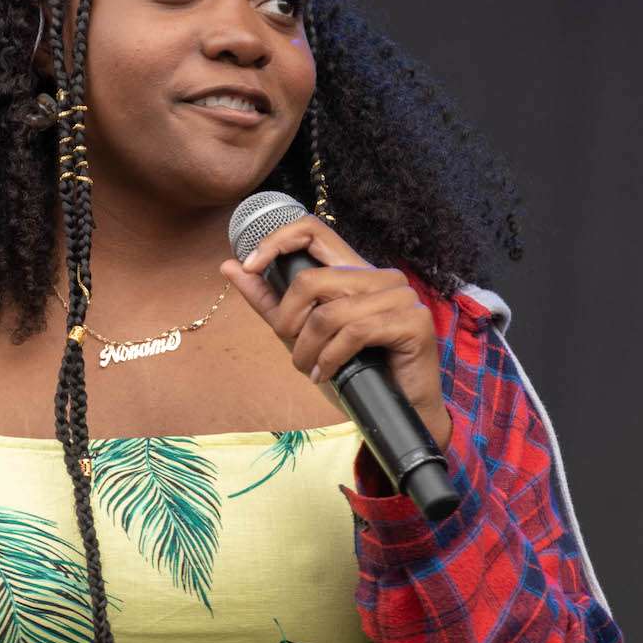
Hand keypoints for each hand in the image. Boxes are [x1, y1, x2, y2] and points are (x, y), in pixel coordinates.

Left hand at [219, 215, 450, 451]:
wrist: (397, 412)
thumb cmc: (353, 372)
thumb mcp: (302, 334)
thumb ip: (270, 301)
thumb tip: (230, 266)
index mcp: (355, 271)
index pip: (312, 229)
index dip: (275, 241)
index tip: (249, 266)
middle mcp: (380, 276)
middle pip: (312, 280)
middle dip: (289, 321)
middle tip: (293, 351)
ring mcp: (400, 296)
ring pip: (330, 312)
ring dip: (309, 349)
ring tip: (310, 370)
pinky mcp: (412, 320)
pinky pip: (355, 332)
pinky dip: (332, 358)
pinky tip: (328, 374)